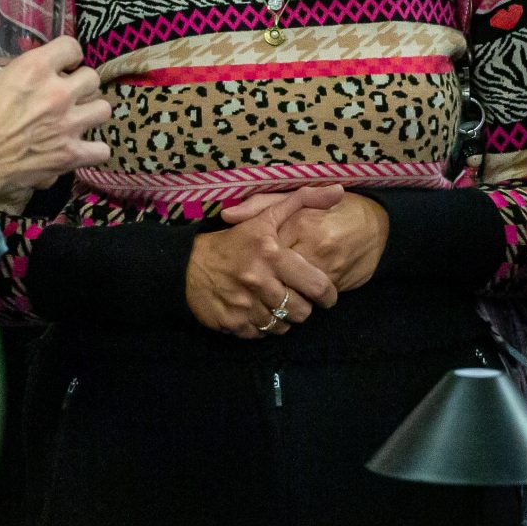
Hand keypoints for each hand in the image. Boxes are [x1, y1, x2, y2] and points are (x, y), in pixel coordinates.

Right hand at [0, 36, 108, 207]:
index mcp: (33, 68)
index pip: (71, 47)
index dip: (67, 54)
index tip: (63, 64)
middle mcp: (57, 93)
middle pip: (92, 78)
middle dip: (81, 84)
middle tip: (68, 94)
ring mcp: (67, 125)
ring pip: (103, 109)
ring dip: (92, 112)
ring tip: (79, 118)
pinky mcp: (69, 155)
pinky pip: (101, 150)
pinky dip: (94, 150)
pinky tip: (83, 150)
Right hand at [185, 189, 341, 337]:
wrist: (187, 265)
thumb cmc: (233, 240)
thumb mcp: (266, 217)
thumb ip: (303, 201)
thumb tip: (339, 191)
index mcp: (271, 255)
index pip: (317, 286)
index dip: (328, 295)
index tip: (326, 295)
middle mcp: (259, 282)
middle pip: (302, 312)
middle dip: (304, 307)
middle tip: (296, 297)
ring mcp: (244, 306)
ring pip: (283, 326)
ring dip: (284, 317)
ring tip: (276, 303)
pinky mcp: (232, 324)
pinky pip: (262, 334)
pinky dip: (264, 326)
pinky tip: (257, 311)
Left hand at [227, 186, 388, 293]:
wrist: (380, 227)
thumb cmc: (334, 211)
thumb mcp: (298, 201)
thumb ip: (262, 205)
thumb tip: (228, 217)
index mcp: (298, 221)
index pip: (263, 248)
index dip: (251, 261)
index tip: (246, 266)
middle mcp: (313, 243)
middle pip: (276, 274)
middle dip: (265, 284)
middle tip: (257, 286)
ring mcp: (328, 265)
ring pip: (293, 290)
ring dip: (283, 296)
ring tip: (277, 294)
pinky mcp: (339, 281)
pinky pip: (310, 299)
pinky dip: (302, 301)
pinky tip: (297, 298)